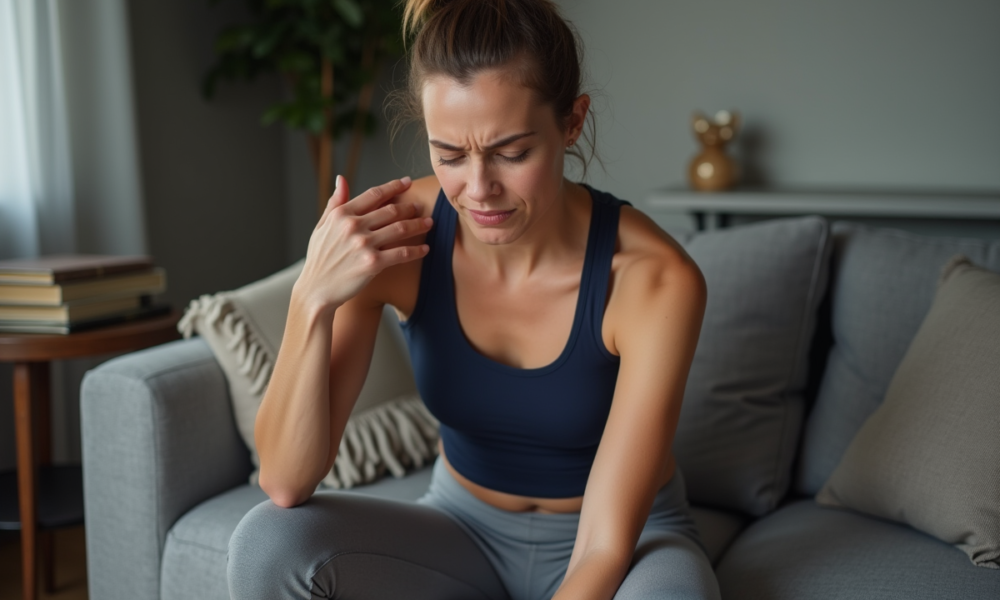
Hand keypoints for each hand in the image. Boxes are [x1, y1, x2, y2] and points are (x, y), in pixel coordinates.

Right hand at [294, 175, 431, 315]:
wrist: (316, 290)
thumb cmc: (320, 258)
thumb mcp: (322, 227)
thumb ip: (334, 203)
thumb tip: (341, 179)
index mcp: (341, 214)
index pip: (374, 194)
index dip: (394, 186)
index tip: (407, 183)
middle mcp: (353, 226)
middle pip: (391, 211)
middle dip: (409, 207)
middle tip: (420, 207)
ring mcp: (364, 244)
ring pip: (400, 229)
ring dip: (418, 225)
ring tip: (429, 223)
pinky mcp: (373, 264)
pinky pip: (401, 253)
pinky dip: (416, 251)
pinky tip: (425, 249)